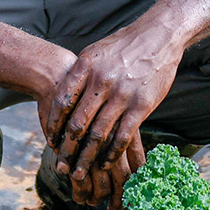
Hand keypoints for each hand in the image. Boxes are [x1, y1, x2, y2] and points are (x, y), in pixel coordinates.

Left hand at [41, 25, 182, 205]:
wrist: (158, 36)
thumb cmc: (123, 46)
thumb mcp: (94, 53)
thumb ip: (78, 76)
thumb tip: (61, 98)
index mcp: (85, 67)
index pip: (62, 102)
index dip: (54, 125)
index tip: (51, 141)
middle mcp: (101, 82)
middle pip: (77, 124)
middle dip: (67, 150)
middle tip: (61, 166)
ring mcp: (122, 95)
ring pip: (98, 135)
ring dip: (87, 158)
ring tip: (79, 173)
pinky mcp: (141, 106)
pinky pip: (122, 137)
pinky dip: (112, 154)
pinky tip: (105, 164)